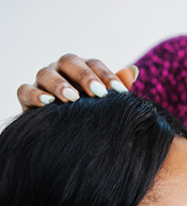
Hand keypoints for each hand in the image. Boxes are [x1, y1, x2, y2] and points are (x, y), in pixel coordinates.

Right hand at [17, 54, 137, 110]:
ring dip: (59, 84)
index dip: (107, 75)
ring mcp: (43, 82)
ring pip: (46, 73)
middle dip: (85, 76)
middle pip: (69, 61)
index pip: (94, 64)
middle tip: (99, 93)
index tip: (120, 91)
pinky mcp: (27, 97)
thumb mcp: (106, 103)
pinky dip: (35, 95)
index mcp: (82, 70)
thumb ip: (118, 87)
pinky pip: (25, 90)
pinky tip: (48, 103)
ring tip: (72, 98)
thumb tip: (134, 70)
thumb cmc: (91, 114)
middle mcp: (61, 71)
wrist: (67, 136)